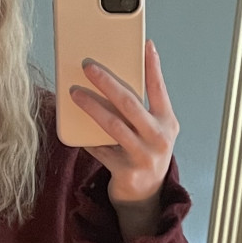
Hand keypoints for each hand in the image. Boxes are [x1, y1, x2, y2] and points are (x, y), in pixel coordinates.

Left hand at [70, 40, 178, 238]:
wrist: (146, 197)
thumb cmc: (145, 154)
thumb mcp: (151, 130)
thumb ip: (139, 108)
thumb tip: (111, 79)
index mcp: (167, 122)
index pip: (158, 89)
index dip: (152, 66)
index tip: (145, 44)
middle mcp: (159, 138)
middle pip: (129, 103)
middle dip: (107, 82)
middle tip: (88, 67)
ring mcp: (144, 156)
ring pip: (112, 124)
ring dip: (91, 106)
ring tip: (74, 93)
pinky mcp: (127, 171)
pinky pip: (100, 149)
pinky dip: (86, 138)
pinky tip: (74, 127)